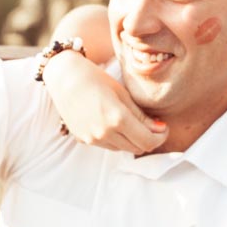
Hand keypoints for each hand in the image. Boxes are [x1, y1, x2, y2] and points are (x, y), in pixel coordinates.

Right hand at [43, 51, 168, 153]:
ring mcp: (92, 139)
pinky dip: (116, 139)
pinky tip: (112, 123)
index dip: (160, 137)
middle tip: (151, 125)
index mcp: (117, 119)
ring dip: (131, 140)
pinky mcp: (83, 140)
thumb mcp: (122, 94)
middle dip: (148, 139)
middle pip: (137, 148)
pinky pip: (107, 145)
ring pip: (123, 149)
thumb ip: (141, 116)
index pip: (148, 141)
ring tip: (130, 122)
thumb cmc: (95, 79)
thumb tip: (160, 129)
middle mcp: (104, 133)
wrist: (64, 77)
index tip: (162, 127)